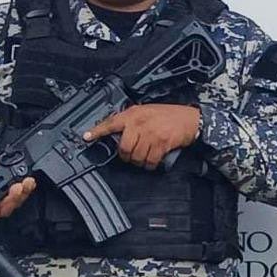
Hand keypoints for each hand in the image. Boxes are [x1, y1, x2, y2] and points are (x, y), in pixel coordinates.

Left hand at [83, 103, 199, 168]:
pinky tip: (153, 161)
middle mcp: (139, 123)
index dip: (97, 131)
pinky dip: (150, 165)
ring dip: (140, 161)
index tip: (86, 137)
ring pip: (136, 156)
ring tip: (145, 157)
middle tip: (131, 155)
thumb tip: (120, 133)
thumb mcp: (147, 111)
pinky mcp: (161, 143)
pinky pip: (150, 160)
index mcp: (133, 114)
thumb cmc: (169, 116)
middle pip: (123, 147)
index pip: (110, 122)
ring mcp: (150, 133)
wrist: (190, 119)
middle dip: (126, 155)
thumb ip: (133, 120)